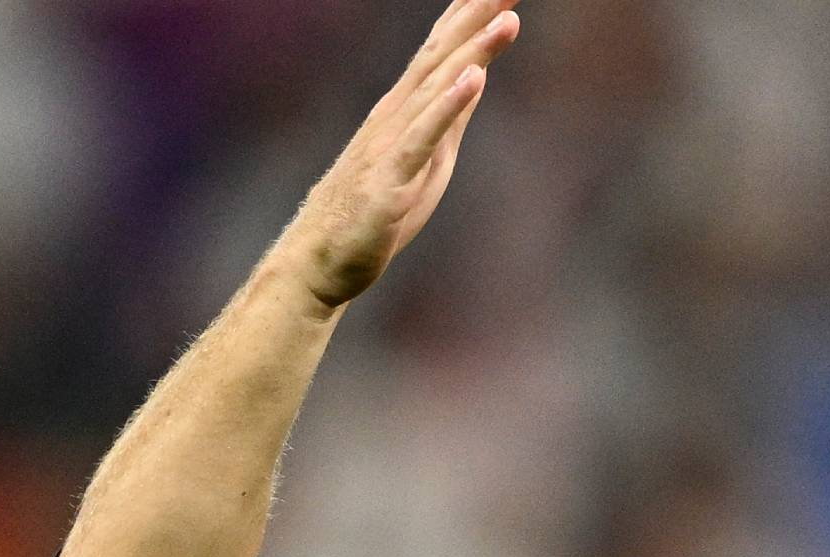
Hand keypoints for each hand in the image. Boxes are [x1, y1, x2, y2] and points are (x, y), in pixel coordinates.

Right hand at [267, 0, 522, 311]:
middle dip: (477, 15)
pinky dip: (448, 106)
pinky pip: (423, 138)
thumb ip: (451, 114)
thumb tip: (475, 74)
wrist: (323, 260)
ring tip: (506, 18)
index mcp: (408, 108)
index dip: (471, 14)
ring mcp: (393, 143)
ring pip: (437, 87)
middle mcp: (398, 113)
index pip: (444, 49)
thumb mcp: (430, 156)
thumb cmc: (377, 210)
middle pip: (444, 54)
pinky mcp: (392, 179)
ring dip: (473, 51)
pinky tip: (472, 79)